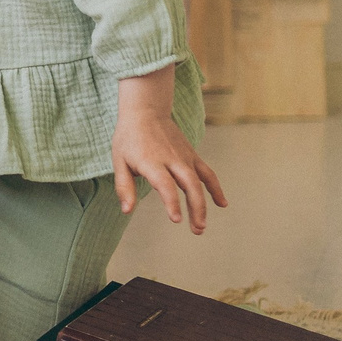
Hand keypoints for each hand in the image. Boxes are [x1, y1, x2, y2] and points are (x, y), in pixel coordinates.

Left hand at [112, 65, 225, 235]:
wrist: (146, 111)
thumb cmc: (129, 138)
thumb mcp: (119, 161)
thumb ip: (124, 187)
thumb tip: (127, 211)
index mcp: (152, 162)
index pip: (166, 185)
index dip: (172, 202)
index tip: (176, 219)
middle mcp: (172, 159)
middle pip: (190, 185)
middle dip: (196, 208)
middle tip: (197, 229)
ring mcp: (185, 157)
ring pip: (200, 181)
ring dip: (204, 204)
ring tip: (202, 226)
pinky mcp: (192, 156)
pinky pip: (207, 173)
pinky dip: (216, 188)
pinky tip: (222, 204)